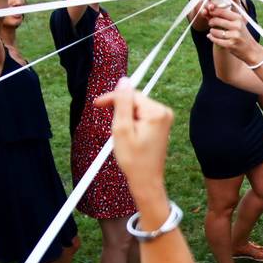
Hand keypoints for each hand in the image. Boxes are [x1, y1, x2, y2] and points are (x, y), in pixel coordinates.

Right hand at [94, 78, 172, 207]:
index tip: (97, 104)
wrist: (146, 181)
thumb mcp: (122, 130)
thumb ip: (122, 103)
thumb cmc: (134, 160)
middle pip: (135, 101)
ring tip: (121, 136)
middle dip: (120, 111)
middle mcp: (164, 113)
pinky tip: (128, 137)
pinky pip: (142, 116)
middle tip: (112, 128)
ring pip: (137, 109)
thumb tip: (124, 81)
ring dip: (125, 118)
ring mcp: (164, 119)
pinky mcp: (161, 125)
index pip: (131, 95)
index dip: (113, 98)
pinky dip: (131, 123)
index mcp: (157, 112)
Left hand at [207, 5, 262, 64]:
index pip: (222, 12)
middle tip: (210, 23)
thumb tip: (210, 10)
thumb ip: (226, 17)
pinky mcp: (231, 45)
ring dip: (211, 31)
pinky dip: (211, 38)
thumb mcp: (238, 23)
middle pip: (217, 21)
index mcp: (238, 18)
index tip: (210, 13)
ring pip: (215, 31)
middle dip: (211, 22)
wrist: (251, 50)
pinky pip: (216, 40)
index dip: (213, 11)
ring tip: (212, 31)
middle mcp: (237, 26)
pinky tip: (210, 36)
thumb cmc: (242, 35)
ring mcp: (234, 36)